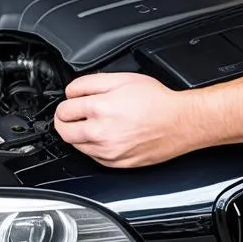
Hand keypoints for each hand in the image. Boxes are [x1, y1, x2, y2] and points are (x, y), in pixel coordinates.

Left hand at [53, 73, 187, 167]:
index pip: (64, 108)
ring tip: (93, 123)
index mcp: (100, 108)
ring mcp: (106, 151)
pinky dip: (93, 146)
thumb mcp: (124, 78)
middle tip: (74, 113)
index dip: (67, 101)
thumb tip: (72, 90)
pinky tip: (106, 135)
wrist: (179, 122)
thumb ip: (92, 82)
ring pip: (75, 145)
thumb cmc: (157, 100)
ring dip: (78, 133)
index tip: (73, 100)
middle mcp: (99, 132)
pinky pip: (92, 156)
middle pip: (63, 130)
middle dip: (65, 120)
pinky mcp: (115, 163)